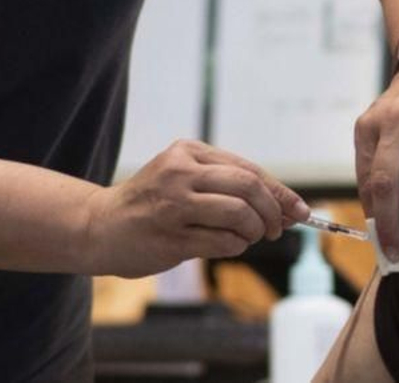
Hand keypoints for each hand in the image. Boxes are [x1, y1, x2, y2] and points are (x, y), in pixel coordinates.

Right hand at [85, 140, 308, 277]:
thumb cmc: (150, 202)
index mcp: (188, 152)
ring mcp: (174, 205)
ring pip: (239, 215)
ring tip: (248, 237)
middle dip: (273, 211)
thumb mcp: (183, 177)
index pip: (248, 168)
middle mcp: (181, 173)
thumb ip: (226, 185)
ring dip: (254, 231)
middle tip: (276, 228)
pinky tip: (228, 244)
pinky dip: (236, 246)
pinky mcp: (170, 237)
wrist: (99, 226)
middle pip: (249, 187)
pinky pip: (222, 242)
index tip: (299, 209)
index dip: (279, 191)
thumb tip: (283, 206)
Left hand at [354, 58, 398, 262]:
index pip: (368, 180)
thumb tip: (378, 216)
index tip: (383, 245)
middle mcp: (396, 121)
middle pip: (388, 182)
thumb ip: (379, 162)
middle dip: (391, 224)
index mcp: (371, 125)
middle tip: (398, 253)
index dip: (375, 217)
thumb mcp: (384, 124)